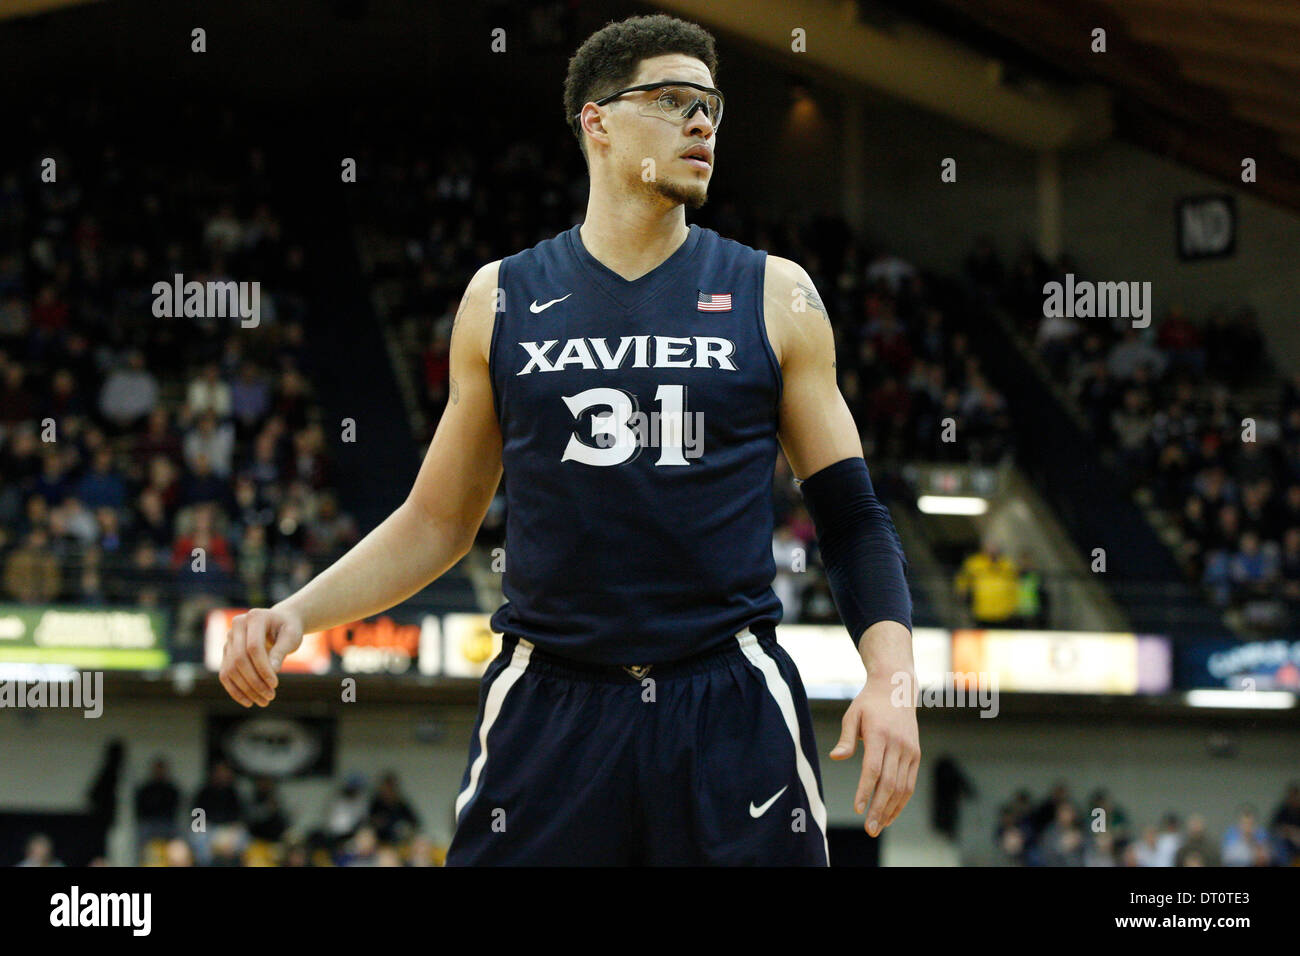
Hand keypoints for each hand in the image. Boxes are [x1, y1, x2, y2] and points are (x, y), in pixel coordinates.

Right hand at [219, 606, 303, 706]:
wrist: (279, 623)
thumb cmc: (288, 629)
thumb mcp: (291, 636)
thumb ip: (281, 650)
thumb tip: (273, 671)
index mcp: (254, 617)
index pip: (253, 647)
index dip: (263, 668)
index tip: (275, 684)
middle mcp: (236, 626)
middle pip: (239, 659)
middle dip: (254, 681)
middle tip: (270, 697)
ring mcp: (229, 639)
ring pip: (230, 669)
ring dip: (246, 689)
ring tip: (264, 701)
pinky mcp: (226, 652)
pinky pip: (225, 674)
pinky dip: (235, 690)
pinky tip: (248, 701)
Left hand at [829, 663, 919, 835]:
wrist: (897, 688)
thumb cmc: (869, 703)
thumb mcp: (852, 714)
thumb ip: (846, 738)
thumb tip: (835, 757)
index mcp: (880, 734)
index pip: (874, 768)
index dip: (865, 790)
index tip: (858, 808)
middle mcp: (898, 744)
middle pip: (889, 782)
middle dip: (879, 808)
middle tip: (869, 829)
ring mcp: (910, 750)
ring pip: (902, 787)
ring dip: (891, 809)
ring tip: (878, 827)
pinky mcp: (916, 754)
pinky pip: (910, 782)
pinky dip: (901, 801)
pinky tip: (890, 814)